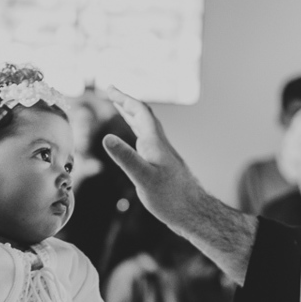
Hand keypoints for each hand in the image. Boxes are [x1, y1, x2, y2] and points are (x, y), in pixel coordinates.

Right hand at [103, 87, 205, 229]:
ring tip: (120, 108)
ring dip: (131, 115)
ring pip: (146, 128)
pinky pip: (148, 141)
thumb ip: (126, 158)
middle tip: (110, 92)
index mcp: (154, 143)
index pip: (139, 112)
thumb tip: (106, 138)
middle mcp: (159, 145)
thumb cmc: (171, 198)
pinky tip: (136, 142)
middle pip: (143, 116)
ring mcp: (162, 155)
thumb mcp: (143, 178)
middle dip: (125, 102)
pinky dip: (137, 133)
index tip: (108, 88)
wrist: (194, 213)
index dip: (123, 98)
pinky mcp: (163, 166)